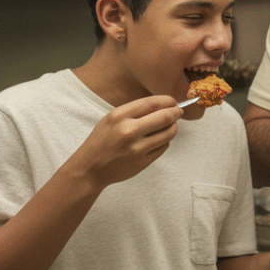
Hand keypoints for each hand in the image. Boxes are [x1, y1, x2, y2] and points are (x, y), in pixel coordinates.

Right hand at [65, 96, 182, 188]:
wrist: (90, 168)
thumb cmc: (102, 141)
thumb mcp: (111, 119)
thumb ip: (134, 111)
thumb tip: (163, 105)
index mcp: (119, 116)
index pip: (152, 103)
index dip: (168, 101)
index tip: (173, 102)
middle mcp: (129, 131)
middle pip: (165, 117)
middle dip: (176, 113)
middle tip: (178, 112)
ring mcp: (137, 148)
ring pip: (168, 133)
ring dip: (173, 127)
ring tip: (170, 126)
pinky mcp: (143, 161)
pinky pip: (163, 147)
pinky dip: (164, 141)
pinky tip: (158, 140)